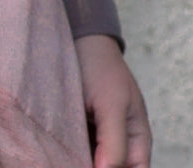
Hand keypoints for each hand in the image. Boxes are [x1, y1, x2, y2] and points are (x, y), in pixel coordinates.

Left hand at [74, 34, 151, 167]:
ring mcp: (97, 138)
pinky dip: (65, 153)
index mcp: (137, 140)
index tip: (94, 165)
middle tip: (71, 157)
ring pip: (89, 162)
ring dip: (77, 160)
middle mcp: (119, 143)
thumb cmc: (100, 67)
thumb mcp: (111, 104)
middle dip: (91, 165)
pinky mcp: (77, 130)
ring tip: (62, 152)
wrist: (78, 38)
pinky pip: (74, 151)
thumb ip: (114, 142)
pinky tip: (55, 150)